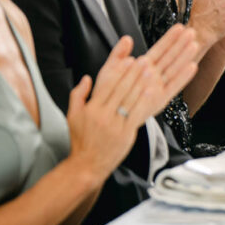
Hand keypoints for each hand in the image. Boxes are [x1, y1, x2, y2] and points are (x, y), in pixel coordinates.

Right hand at [66, 28, 197, 178]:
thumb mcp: (72, 116)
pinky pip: (136, 114)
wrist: (87, 164)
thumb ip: (78, 95)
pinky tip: (152, 91)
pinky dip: (144, 102)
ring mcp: (115, 124)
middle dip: (133, 74)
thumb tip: (86, 78)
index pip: (107, 85)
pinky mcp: (125, 133)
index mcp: (91, 108)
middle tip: (143, 60)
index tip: (128, 60)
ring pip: (130, 100)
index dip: (119, 72)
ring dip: (141, 84)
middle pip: (120, 90)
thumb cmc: (81, 140)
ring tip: (151, 71)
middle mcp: (103, 115)